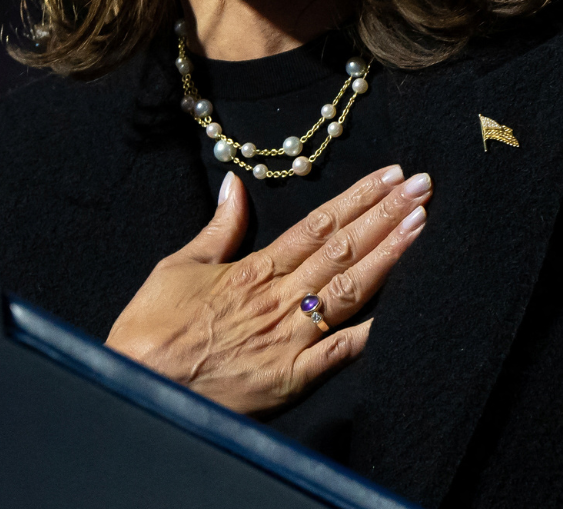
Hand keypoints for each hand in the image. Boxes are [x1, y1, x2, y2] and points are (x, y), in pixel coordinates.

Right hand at [105, 164, 431, 414]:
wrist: (138, 387)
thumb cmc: (151, 330)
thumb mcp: (178, 267)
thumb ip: (218, 229)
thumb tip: (235, 185)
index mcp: (254, 269)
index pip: (318, 225)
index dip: (359, 198)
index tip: (391, 175)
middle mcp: (280, 298)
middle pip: (343, 248)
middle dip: (387, 215)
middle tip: (423, 186)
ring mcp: (291, 338)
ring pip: (351, 289)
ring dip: (390, 255)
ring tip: (422, 224)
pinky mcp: (293, 378)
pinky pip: (343, 352)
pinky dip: (376, 330)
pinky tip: (409, 309)